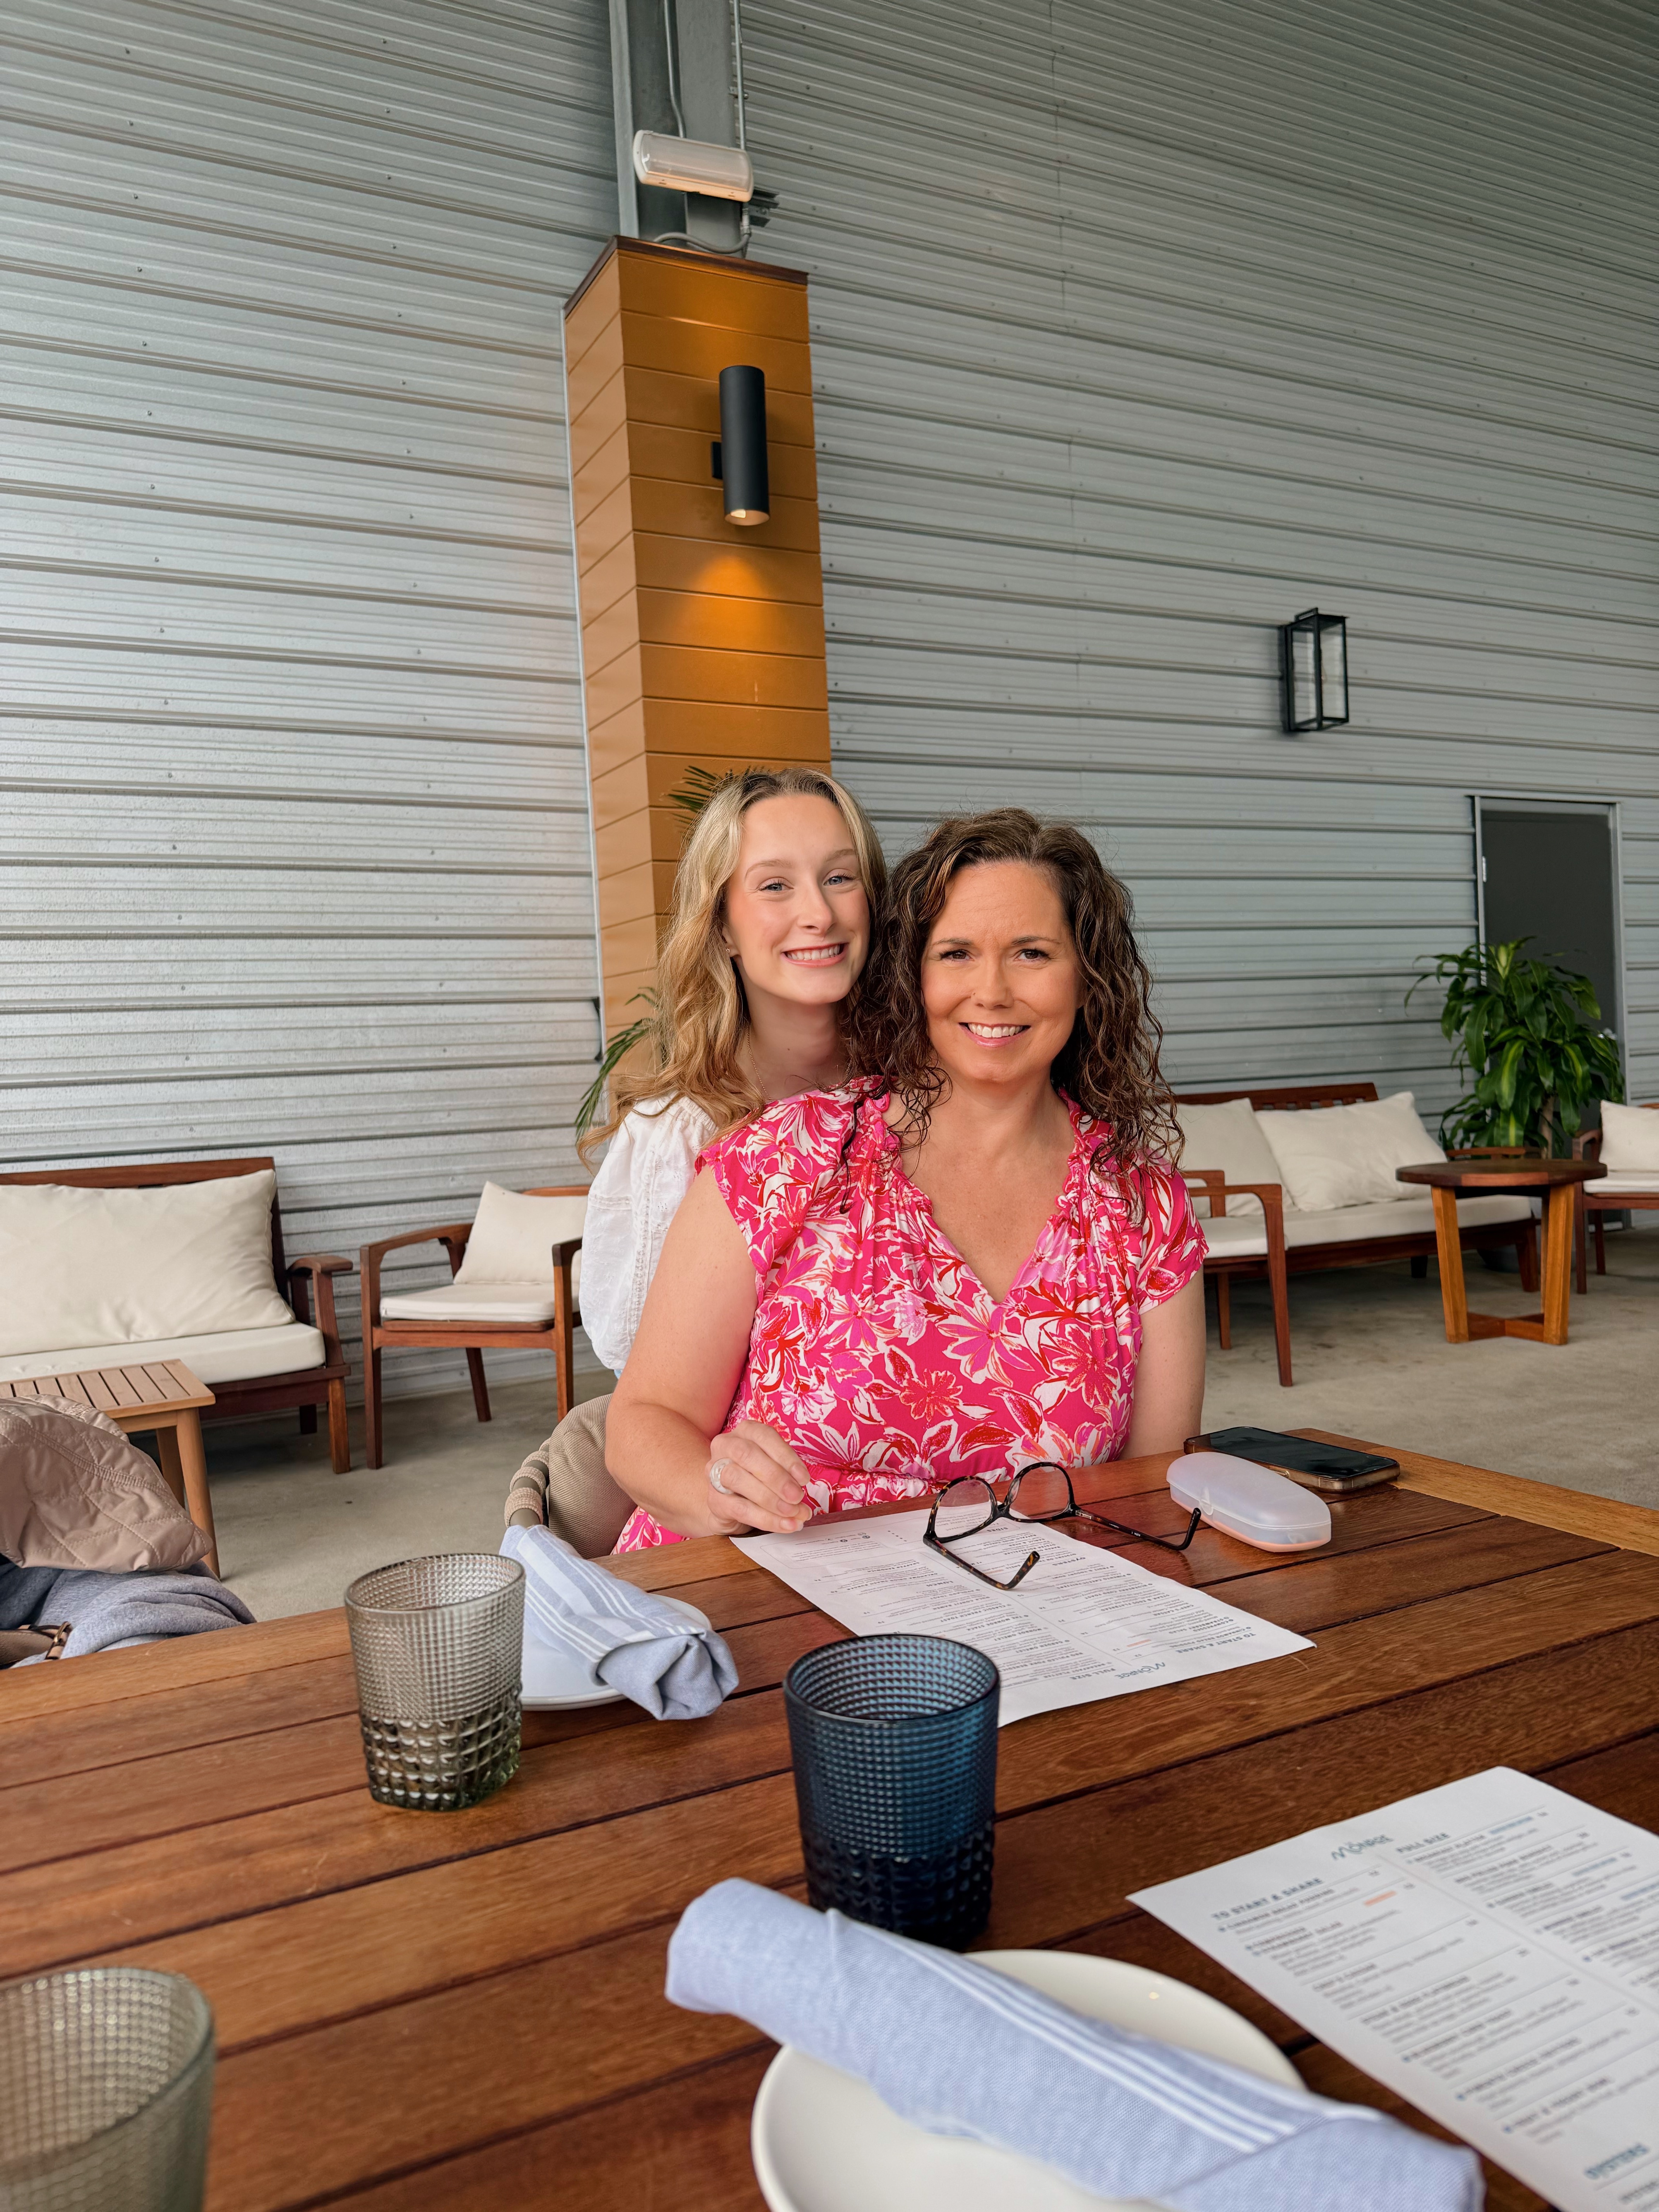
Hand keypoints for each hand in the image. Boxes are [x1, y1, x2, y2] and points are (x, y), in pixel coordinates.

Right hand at [705, 1420, 817, 1534]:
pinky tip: (784, 1524)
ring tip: (792, 1512)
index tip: (804, 1478)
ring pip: (737, 1479)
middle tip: (797, 1496)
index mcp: (745, 1432)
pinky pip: (739, 1508)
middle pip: (746, 1455)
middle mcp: (726, 1446)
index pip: (764, 1436)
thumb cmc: (757, 1477)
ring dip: (770, 1499)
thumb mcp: (774, 1468)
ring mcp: (715, 1472)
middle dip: (776, 1477)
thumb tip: (802, 1494)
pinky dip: (765, 1518)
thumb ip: (788, 1475)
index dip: (785, 1456)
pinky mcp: (714, 1499)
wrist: (729, 1502)